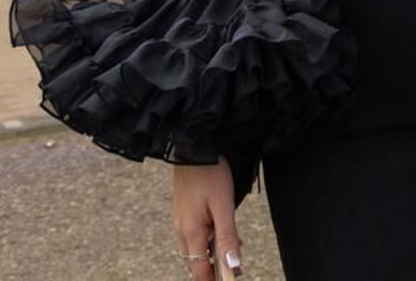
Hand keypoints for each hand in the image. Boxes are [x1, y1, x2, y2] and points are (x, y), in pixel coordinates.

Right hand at [172, 159, 242, 279]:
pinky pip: (194, 237)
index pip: (200, 272)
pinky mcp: (183, 214)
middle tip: (234, 271)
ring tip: (232, 254)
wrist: (193, 148)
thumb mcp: (224, 205)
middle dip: (213, 272)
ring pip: (195, 251)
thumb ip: (228, 237)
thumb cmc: (210, 174)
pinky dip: (207, 243)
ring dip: (211, 258)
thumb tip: (233, 267)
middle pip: (195, 265)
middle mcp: (182, 232)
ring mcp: (181, 223)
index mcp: (191, 233)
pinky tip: (222, 235)